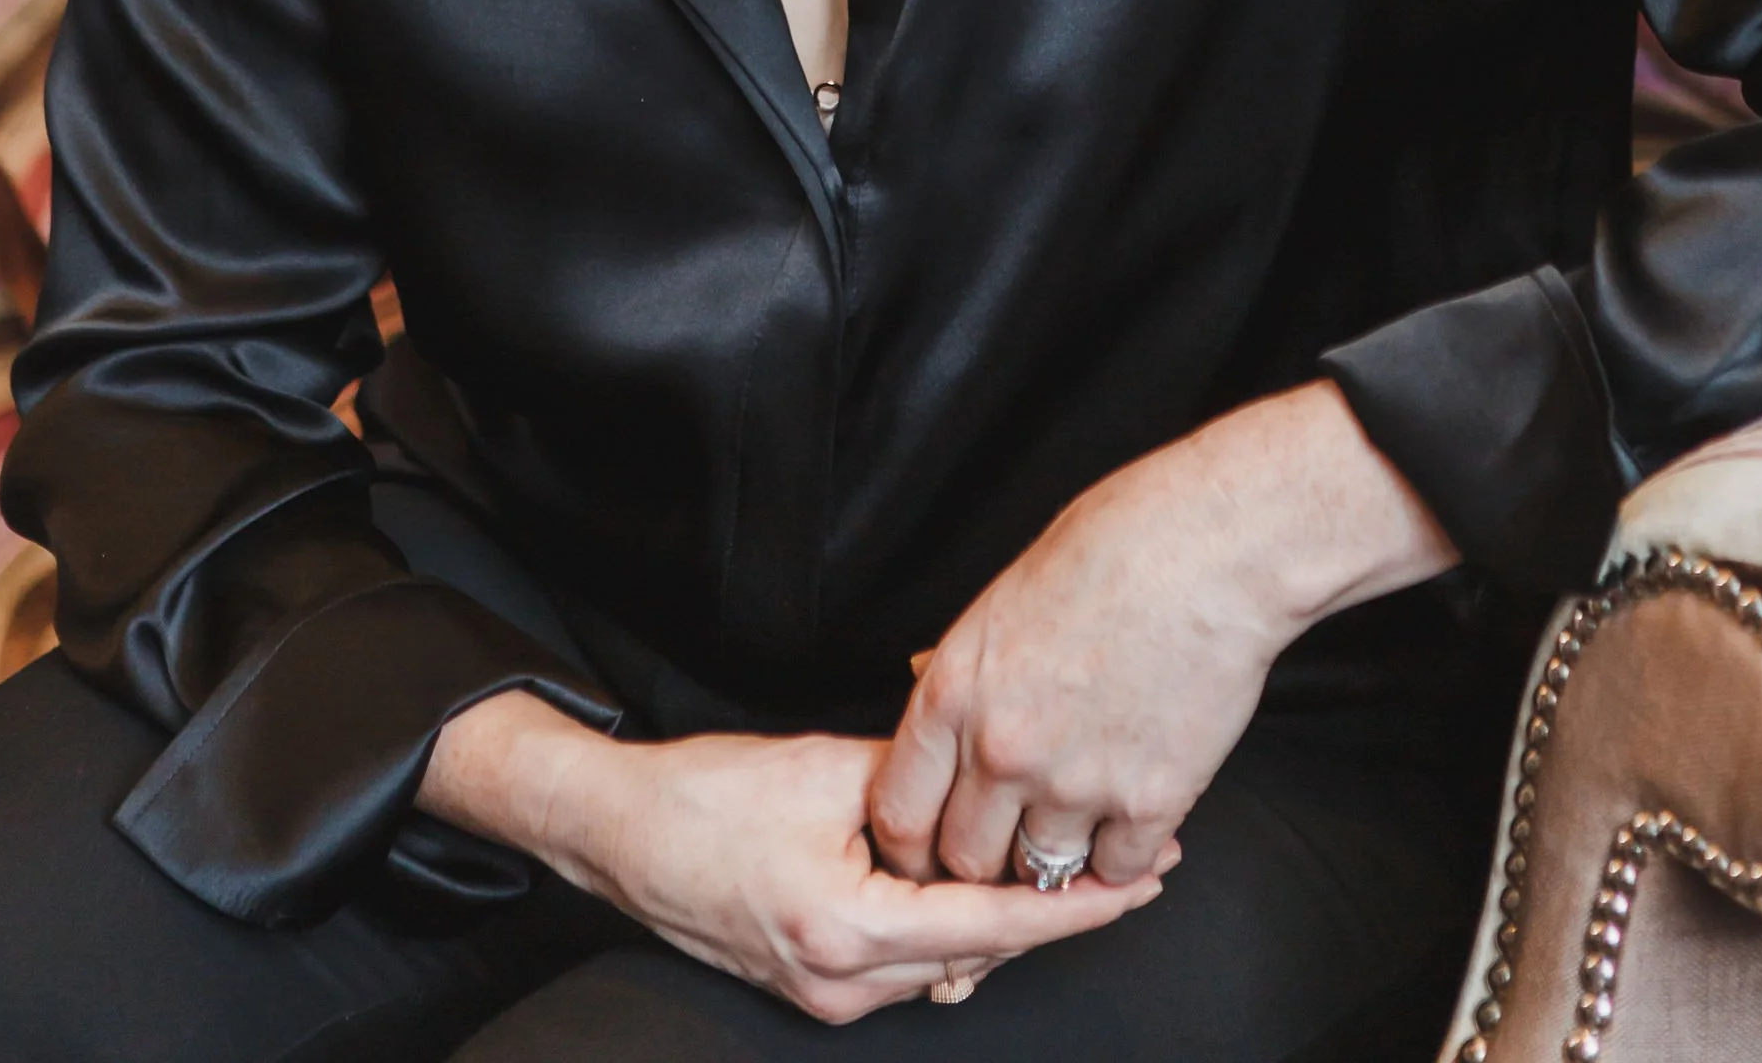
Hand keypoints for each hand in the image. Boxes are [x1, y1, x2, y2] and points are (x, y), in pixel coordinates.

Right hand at [421, 696, 1162, 1022]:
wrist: (623, 833)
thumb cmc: (710, 794)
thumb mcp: (826, 769)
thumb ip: (917, 784)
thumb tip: (986, 778)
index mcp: (851, 929)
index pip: (992, 925)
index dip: (1074, 908)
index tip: (1139, 885)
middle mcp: (844, 982)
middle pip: (978, 952)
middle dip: (1053, 907)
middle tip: (1131, 860)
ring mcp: (827, 993)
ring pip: (945, 957)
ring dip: (1000, 913)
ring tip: (1062, 856)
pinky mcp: (815, 982)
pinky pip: (906, 958)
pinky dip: (948, 920)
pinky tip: (974, 873)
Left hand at [869, 383, 1455, 891]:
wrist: (1212, 547)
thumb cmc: (1117, 544)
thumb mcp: (1006, 596)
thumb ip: (967, 663)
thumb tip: (930, 684)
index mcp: (955, 691)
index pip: (898, 813)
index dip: (913, 842)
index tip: (936, 841)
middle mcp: (1003, 748)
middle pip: (963, 862)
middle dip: (984, 858)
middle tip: (1012, 841)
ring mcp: (1075, 783)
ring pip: (1039, 876)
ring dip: (1055, 857)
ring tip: (1079, 820)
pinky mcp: (1149, 802)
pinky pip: (1115, 871)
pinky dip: (1123, 854)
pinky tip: (1134, 813)